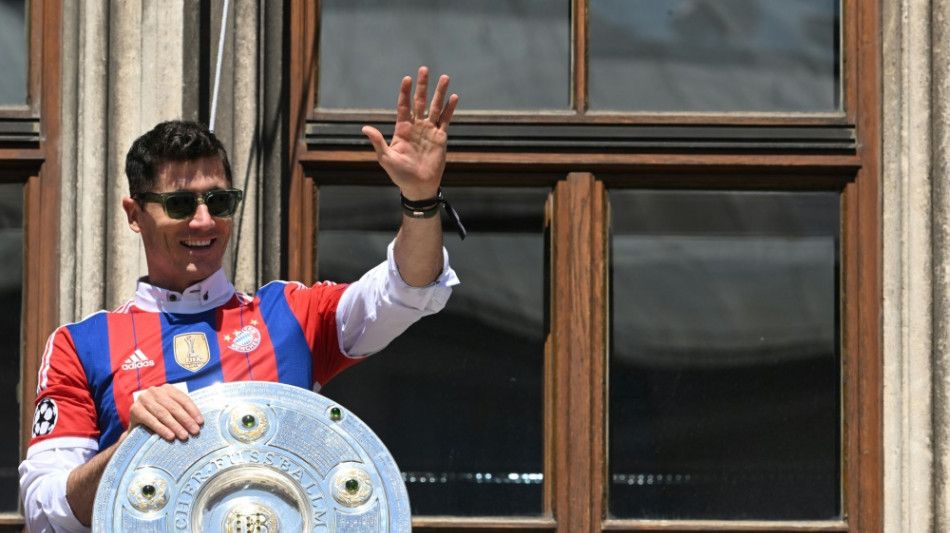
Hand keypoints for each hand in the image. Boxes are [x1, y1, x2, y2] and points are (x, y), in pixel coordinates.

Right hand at [128, 384, 203, 440]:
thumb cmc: (158, 418)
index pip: (183, 399)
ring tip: (184, 436)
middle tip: (194, 431)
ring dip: (175, 426)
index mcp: (167, 389)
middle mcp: (155, 391)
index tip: (200, 422)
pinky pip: (151, 420)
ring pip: (163, 414)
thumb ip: (181, 412)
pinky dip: (162, 429)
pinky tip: (170, 436)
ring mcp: (143, 399)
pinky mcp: (135, 409)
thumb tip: (199, 423)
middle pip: (174, 407)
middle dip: (186, 420)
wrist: (136, 426)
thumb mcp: (170, 412)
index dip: (193, 411)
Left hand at [362, 66, 458, 200]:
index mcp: (402, 129)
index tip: (407, 79)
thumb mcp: (386, 158)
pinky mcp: (440, 138)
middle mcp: (416, 126)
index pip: (403, 106)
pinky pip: (445, 120)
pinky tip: (453, 97)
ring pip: (435, 107)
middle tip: (424, 69)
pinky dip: (450, 109)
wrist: (418, 186)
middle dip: (422, 86)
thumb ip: (378, 142)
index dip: (405, 92)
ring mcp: (429, 131)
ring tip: (445, 77)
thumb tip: (364, 128)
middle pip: (419, 101)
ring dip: (440, 93)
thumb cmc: (400, 174)